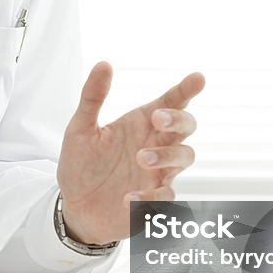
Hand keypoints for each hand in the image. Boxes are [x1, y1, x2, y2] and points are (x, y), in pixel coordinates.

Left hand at [56, 63, 204, 244]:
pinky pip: (166, 197)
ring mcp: (158, 173)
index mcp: (141, 124)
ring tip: (141, 159)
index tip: (198, 78)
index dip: (186, 90)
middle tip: (158, 119)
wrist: (75, 208)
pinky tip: (127, 199)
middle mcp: (155, 145)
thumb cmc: (81, 166)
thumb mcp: (80, 130)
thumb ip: (92, 98)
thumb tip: (104, 64)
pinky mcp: (155, 201)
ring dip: (167, 156)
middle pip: (186, 126)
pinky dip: (150, 198)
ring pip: (185, 157)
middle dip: (178, 120)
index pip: (170, 101)